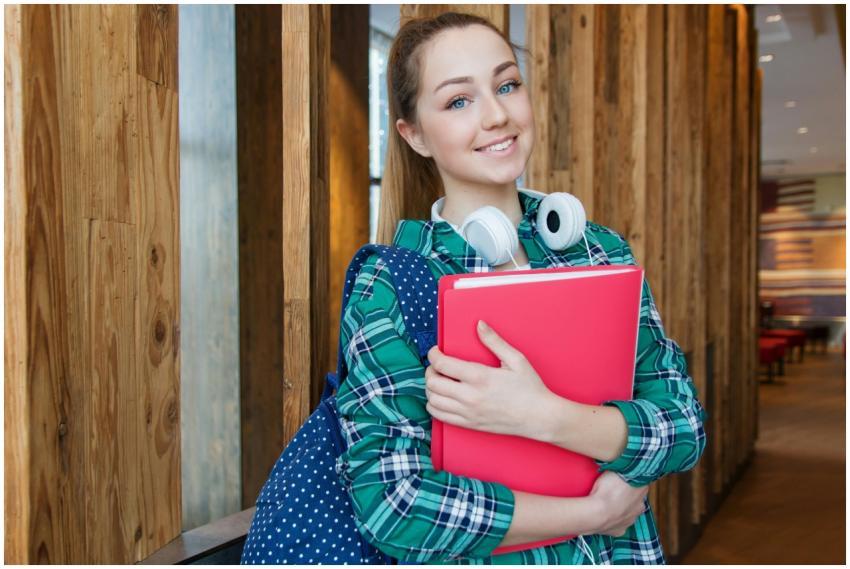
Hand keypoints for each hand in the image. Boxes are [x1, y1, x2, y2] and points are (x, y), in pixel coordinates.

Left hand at [424, 320, 553, 438]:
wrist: (539, 418)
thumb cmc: (530, 388)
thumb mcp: (516, 359)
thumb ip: (494, 341)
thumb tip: (479, 324)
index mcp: (480, 377)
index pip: (442, 364)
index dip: (433, 355)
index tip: (435, 351)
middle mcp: (470, 396)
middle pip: (433, 383)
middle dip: (430, 370)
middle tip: (437, 365)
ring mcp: (468, 412)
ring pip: (433, 400)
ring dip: (431, 388)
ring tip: (440, 381)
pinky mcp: (469, 424)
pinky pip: (439, 416)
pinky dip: (434, 405)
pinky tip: (443, 398)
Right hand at [586, 471, 648, 536]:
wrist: (597, 514)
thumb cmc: (606, 490)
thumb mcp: (614, 470)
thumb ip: (621, 467)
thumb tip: (623, 462)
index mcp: (642, 490)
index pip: (640, 482)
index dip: (630, 479)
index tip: (622, 477)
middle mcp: (640, 506)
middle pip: (636, 498)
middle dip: (627, 495)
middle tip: (613, 489)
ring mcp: (630, 520)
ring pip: (628, 512)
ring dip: (620, 508)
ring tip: (606, 503)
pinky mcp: (620, 530)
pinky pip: (617, 524)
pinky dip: (612, 520)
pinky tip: (604, 515)